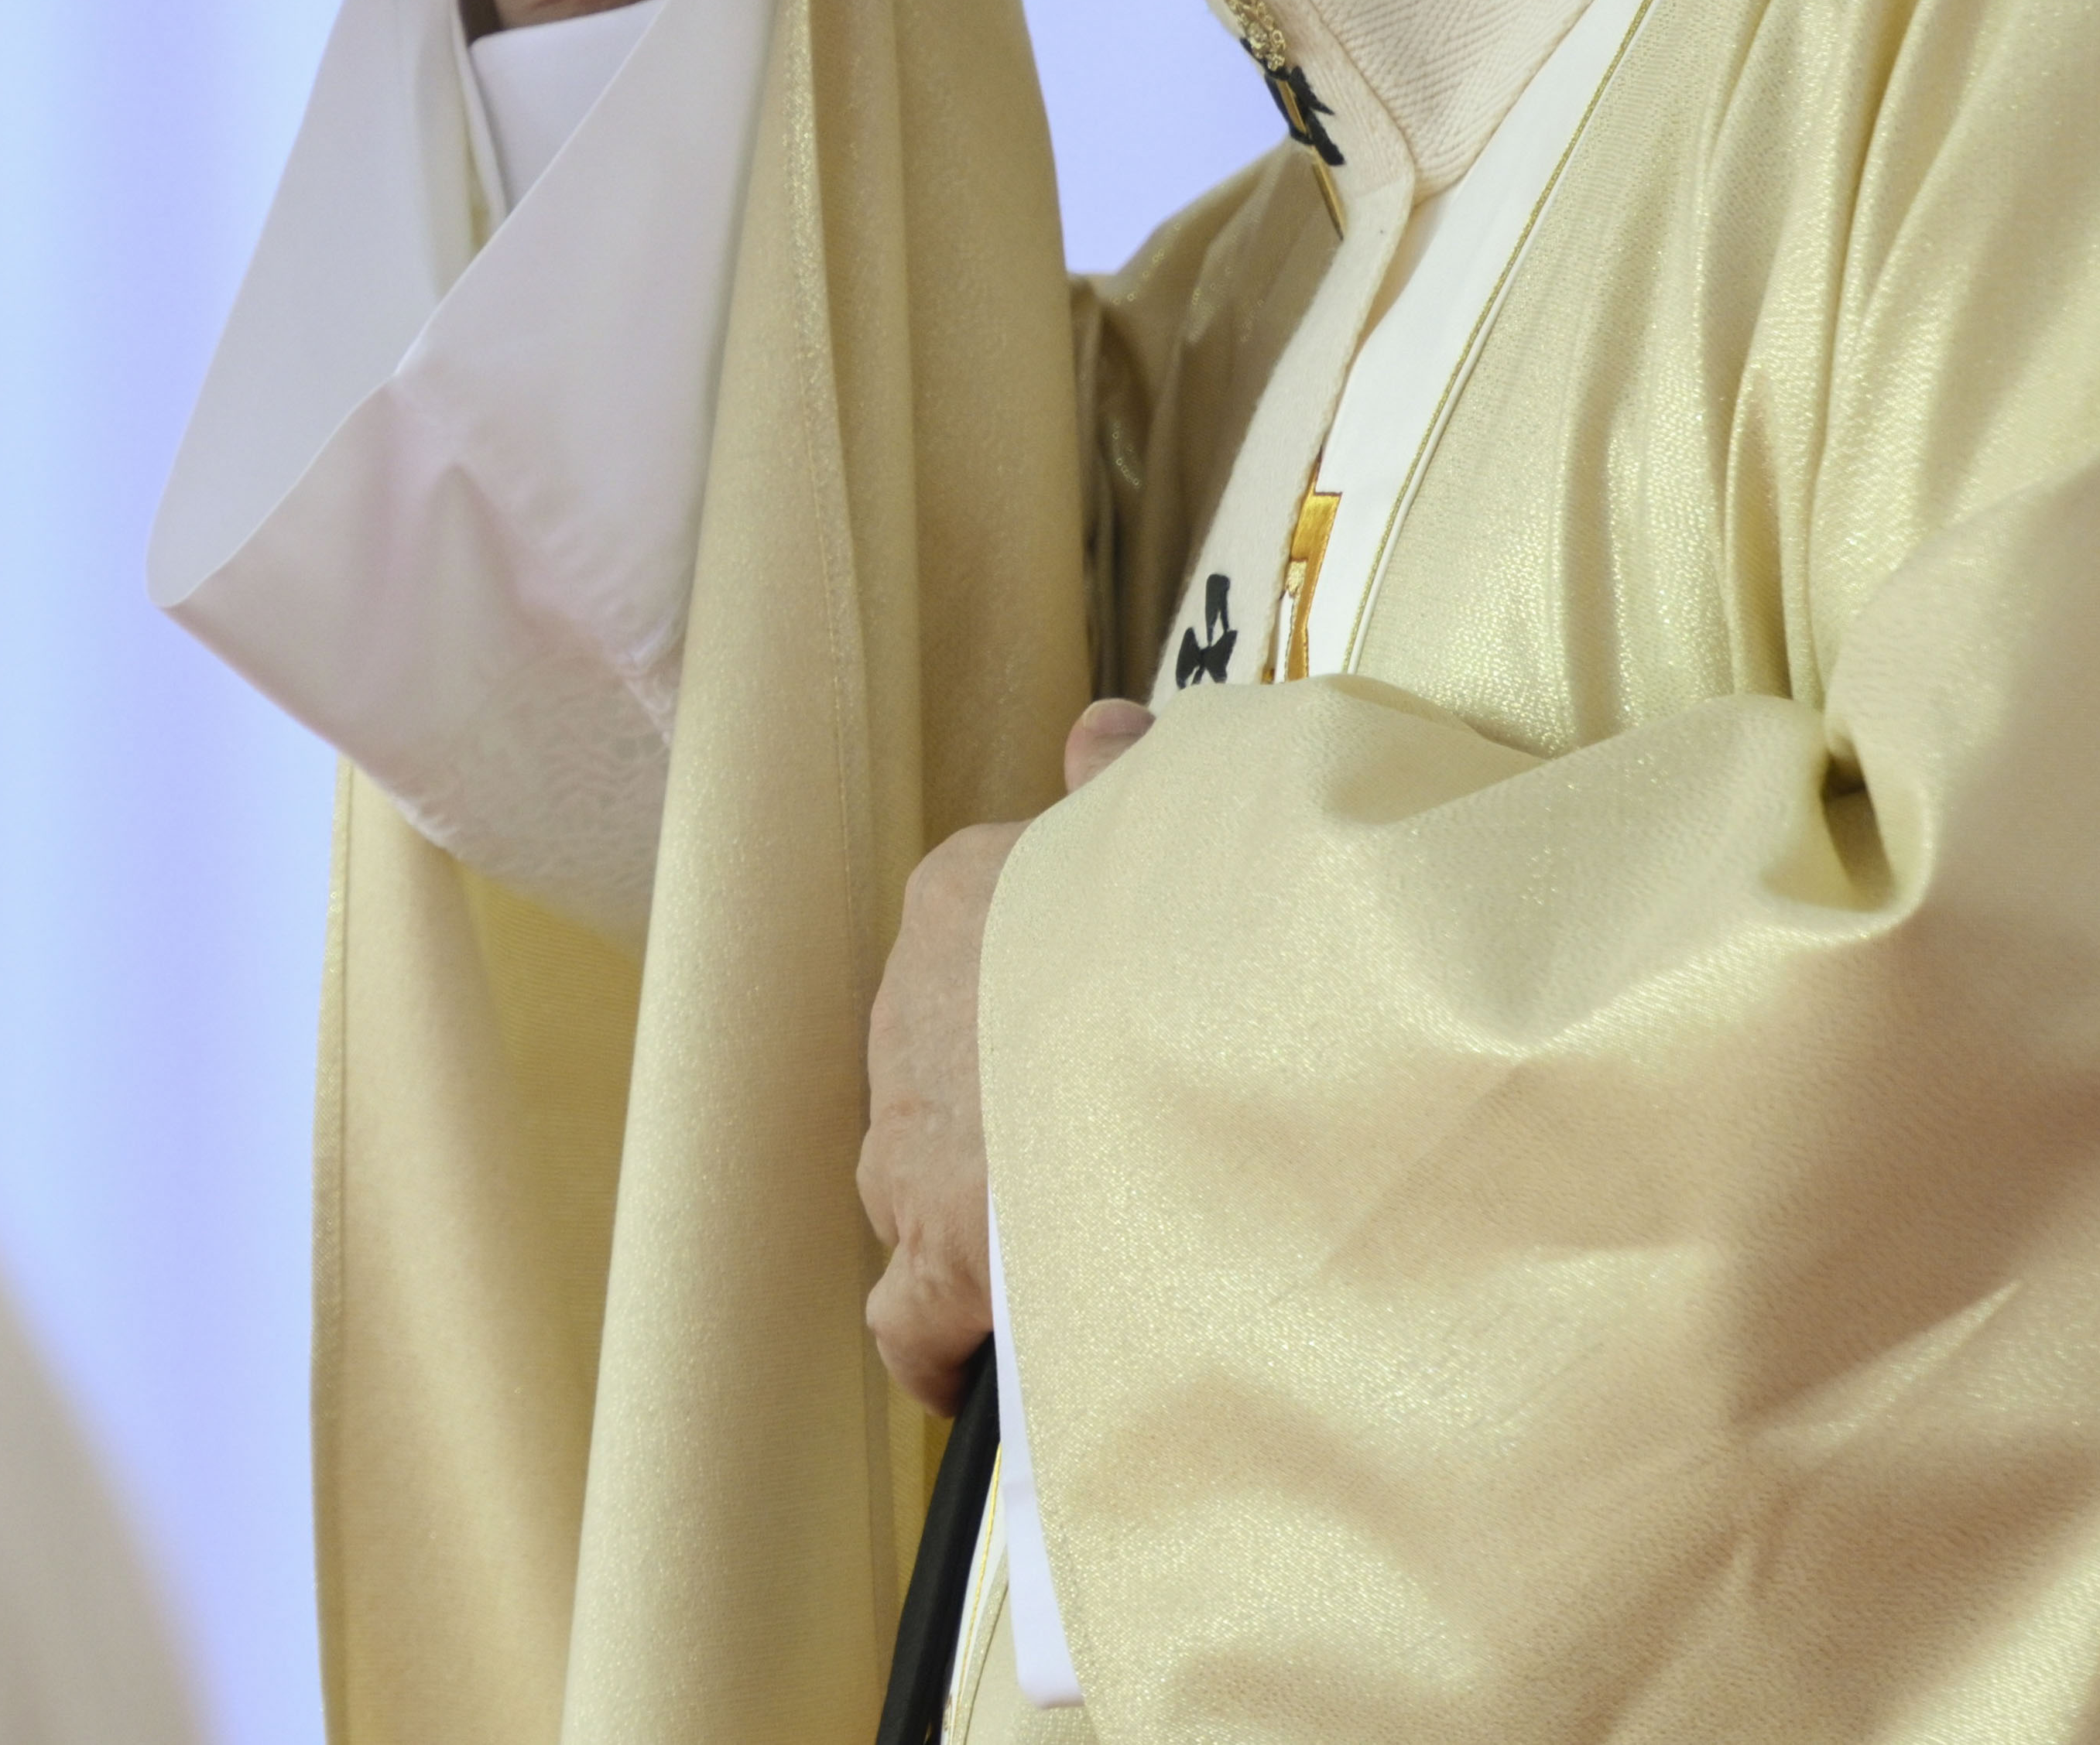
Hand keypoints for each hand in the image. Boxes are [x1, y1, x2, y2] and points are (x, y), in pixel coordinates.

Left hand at [862, 697, 1154, 1412]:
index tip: (1110, 1043)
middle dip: (1009, 1115)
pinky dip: (946, 1345)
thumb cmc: (1191, 921)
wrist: (1185, 1038)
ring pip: (917, 1187)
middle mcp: (910, 1016)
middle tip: (1102, 1153)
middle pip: (945, 1072)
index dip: (1044, 1001)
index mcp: (966, 897)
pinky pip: (908, 1317)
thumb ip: (1128, 781)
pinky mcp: (929, 1254)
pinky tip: (998, 1369)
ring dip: (984, 1221)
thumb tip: (1105, 730)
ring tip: (1077, 1256)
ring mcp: (908, 1144)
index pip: (979, 942)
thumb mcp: (1164, 820)